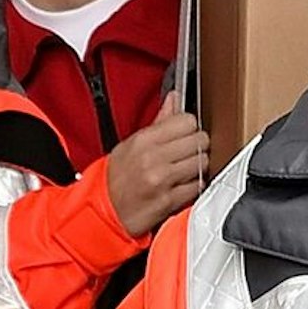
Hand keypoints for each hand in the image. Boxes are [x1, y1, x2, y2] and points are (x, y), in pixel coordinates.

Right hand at [105, 93, 210, 235]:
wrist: (105, 210)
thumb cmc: (117, 178)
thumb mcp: (131, 144)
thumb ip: (159, 121)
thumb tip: (174, 98)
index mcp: (144, 140)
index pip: (187, 120)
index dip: (189, 127)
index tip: (185, 134)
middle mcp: (154, 158)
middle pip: (200, 140)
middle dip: (197, 146)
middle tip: (187, 153)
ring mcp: (163, 180)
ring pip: (202, 163)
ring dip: (198, 166)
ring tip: (185, 170)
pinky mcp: (170, 200)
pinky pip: (197, 186)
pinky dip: (194, 186)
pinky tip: (183, 185)